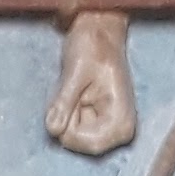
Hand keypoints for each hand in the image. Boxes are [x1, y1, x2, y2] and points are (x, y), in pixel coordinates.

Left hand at [45, 13, 137, 157]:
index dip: (68, 128)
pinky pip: (72, 129)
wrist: (99, 31)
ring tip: (78, 89)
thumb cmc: (92, 45)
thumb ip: (64, 102)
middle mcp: (120, 131)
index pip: (87, 144)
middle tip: (76, 90)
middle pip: (79, 143)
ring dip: (67, 114)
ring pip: (72, 136)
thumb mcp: (75, 71)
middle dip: (68, 119)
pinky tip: (78, 95)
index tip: (70, 99)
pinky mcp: (100, 125)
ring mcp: (111, 129)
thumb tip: (52, 130)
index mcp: (122, 120)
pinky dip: (68, 113)